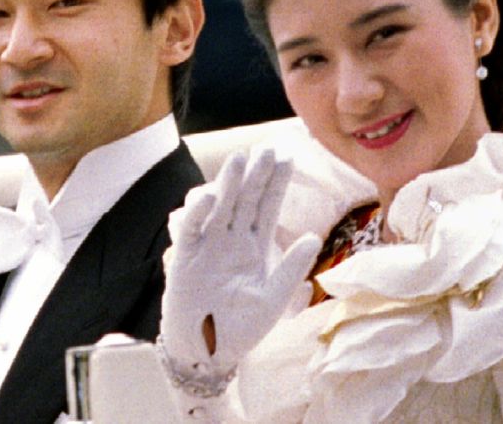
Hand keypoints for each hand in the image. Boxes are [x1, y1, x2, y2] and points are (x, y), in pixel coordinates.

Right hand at [161, 148, 320, 371]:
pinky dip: (198, 214)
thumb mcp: (273, 299)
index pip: (267, 208)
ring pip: (220, 208)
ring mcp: (208, 247)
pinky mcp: (186, 259)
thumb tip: (315, 236)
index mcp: (254, 246)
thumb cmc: (240, 327)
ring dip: (228, 184)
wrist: (207, 353)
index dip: (277, 184)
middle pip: (245, 200)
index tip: (288, 158)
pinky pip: (192, 232)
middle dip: (256, 175)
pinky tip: (210, 198)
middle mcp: (231, 240)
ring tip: (240, 159)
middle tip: (267, 149)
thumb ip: (291, 268)